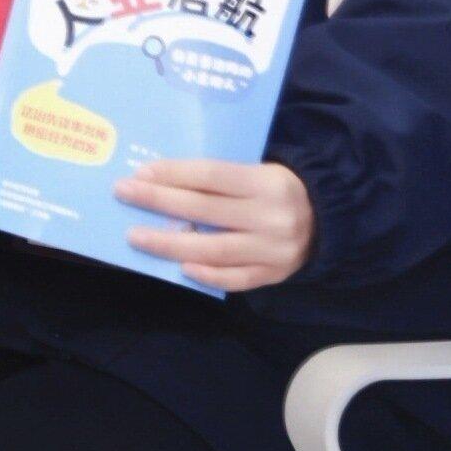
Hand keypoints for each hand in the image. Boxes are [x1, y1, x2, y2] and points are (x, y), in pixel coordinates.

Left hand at [116, 157, 316, 291]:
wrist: (328, 220)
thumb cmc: (275, 189)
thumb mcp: (256, 172)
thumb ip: (217, 179)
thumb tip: (159, 182)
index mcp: (266, 182)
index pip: (210, 175)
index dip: (173, 174)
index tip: (138, 173)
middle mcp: (271, 216)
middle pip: (206, 209)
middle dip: (159, 201)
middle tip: (123, 193)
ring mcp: (275, 250)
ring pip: (215, 249)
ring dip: (170, 244)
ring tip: (136, 236)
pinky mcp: (276, 274)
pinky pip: (236, 278)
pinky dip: (208, 274)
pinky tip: (180, 267)